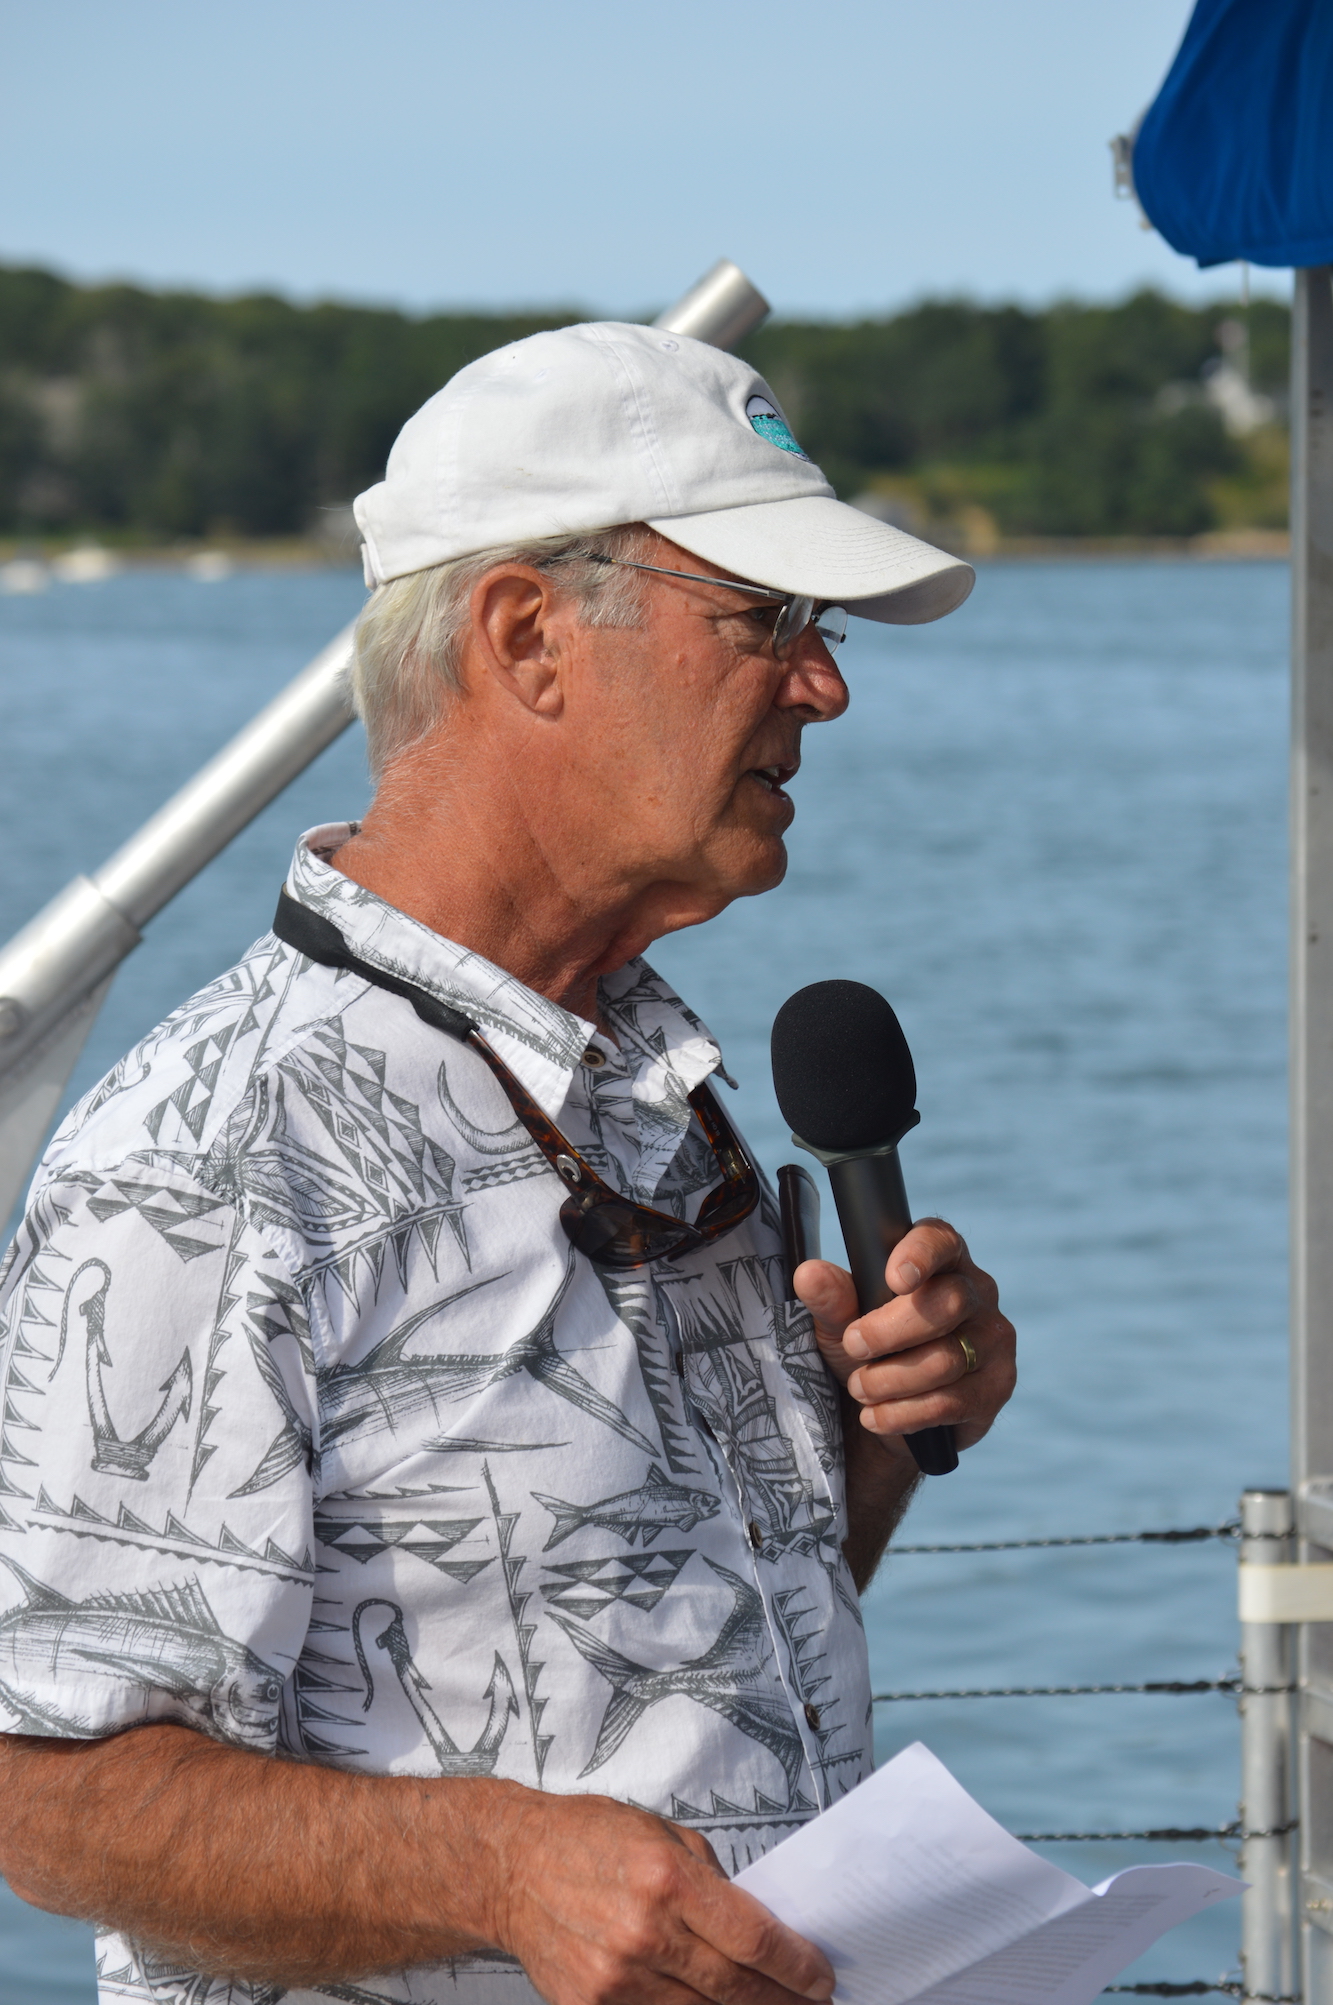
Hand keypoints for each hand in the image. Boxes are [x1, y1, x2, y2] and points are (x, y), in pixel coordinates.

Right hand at [487, 1787, 833, 2004]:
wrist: (512, 1867)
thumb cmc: (587, 1838)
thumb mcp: (661, 1833)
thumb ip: (710, 1882)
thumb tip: (757, 1927)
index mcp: (668, 1879)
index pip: (754, 1940)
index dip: (798, 1967)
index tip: (823, 1979)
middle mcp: (644, 1934)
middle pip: (736, 1989)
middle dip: (783, 2002)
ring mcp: (615, 1980)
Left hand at [793, 1219, 1014, 1453]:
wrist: (888, 1411)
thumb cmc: (869, 1349)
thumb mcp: (841, 1322)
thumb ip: (831, 1299)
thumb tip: (810, 1275)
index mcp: (942, 1260)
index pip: (941, 1241)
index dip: (921, 1254)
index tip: (893, 1279)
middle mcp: (977, 1292)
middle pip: (947, 1303)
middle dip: (890, 1331)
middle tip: (853, 1346)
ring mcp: (993, 1340)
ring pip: (947, 1358)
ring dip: (891, 1379)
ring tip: (860, 1389)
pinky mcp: (995, 1387)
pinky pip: (953, 1401)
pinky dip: (906, 1413)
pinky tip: (877, 1416)